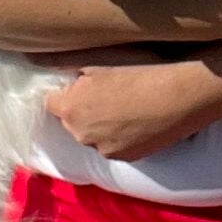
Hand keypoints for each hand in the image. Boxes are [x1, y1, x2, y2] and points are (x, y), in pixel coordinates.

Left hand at [44, 61, 202, 160]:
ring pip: (93, 136)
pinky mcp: (125, 158)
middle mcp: (81, 134)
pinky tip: (138, 121)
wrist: (177, 96)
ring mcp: (103, 149)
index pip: (50, 103)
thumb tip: (44, 65)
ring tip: (127, 107)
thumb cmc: (138, 72)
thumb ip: (67, 67)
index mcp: (71, 109)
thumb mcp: (98, 62)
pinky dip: (120, 136)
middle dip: (82, 109)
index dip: (65, 92)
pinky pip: (113, 146)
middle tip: (108, 93)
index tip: (80, 84)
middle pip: (71, 122)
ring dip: (101, 125)